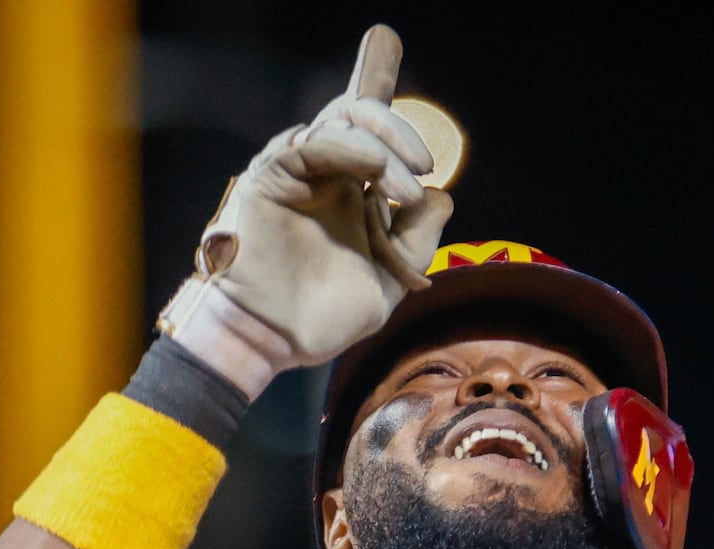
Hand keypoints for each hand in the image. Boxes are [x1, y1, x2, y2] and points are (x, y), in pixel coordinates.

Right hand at [162, 25, 454, 372]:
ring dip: (384, 147)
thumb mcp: (391, 279)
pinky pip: (311, 144)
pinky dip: (349, 148)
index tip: (385, 40)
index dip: (374, 76)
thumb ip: (417, 240)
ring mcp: (296, 170)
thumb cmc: (325, 317)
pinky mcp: (270, 176)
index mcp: (350, 187)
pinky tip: (377, 171)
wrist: (276, 342)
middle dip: (398, 126)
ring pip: (342, 123)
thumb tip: (442, 197)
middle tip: (424, 162)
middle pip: (360, 114)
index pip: (367, 128)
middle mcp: (323, 171)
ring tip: (406, 188)